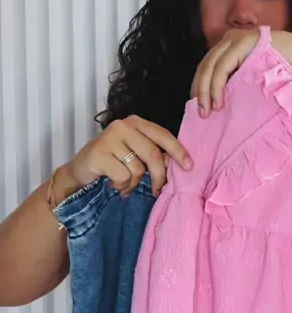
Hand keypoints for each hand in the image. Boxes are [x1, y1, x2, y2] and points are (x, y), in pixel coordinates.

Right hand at [64, 116, 193, 197]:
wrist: (80, 171)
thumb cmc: (113, 162)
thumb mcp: (134, 153)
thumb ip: (153, 154)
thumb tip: (179, 166)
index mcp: (136, 122)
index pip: (162, 135)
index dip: (177, 151)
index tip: (189, 166)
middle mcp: (123, 126)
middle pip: (152, 154)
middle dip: (159, 177)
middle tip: (157, 190)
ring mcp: (109, 138)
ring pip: (137, 169)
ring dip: (134, 183)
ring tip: (124, 184)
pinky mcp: (99, 154)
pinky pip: (123, 177)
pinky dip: (121, 186)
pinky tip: (113, 184)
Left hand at [190, 28, 291, 116]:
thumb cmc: (286, 75)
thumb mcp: (254, 79)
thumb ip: (237, 84)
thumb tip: (217, 106)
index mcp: (231, 46)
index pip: (207, 67)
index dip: (200, 87)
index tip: (200, 108)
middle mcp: (231, 38)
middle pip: (205, 66)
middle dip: (200, 91)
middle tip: (201, 114)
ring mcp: (238, 37)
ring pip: (211, 66)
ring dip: (207, 91)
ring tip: (208, 111)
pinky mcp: (245, 41)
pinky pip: (223, 66)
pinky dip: (217, 85)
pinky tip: (219, 100)